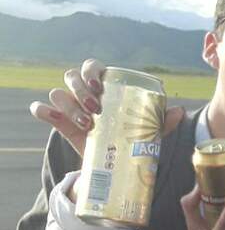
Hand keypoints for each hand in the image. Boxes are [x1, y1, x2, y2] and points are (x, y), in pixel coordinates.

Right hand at [30, 59, 183, 158]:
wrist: (112, 163)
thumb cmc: (129, 137)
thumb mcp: (147, 131)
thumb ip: (160, 121)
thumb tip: (178, 111)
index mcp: (103, 86)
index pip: (91, 66)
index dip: (92, 72)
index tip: (100, 87)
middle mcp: (82, 92)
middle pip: (72, 76)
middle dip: (80, 88)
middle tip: (96, 107)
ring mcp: (68, 105)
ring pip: (57, 93)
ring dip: (68, 105)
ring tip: (88, 124)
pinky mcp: (57, 120)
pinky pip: (41, 108)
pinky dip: (43, 110)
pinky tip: (51, 116)